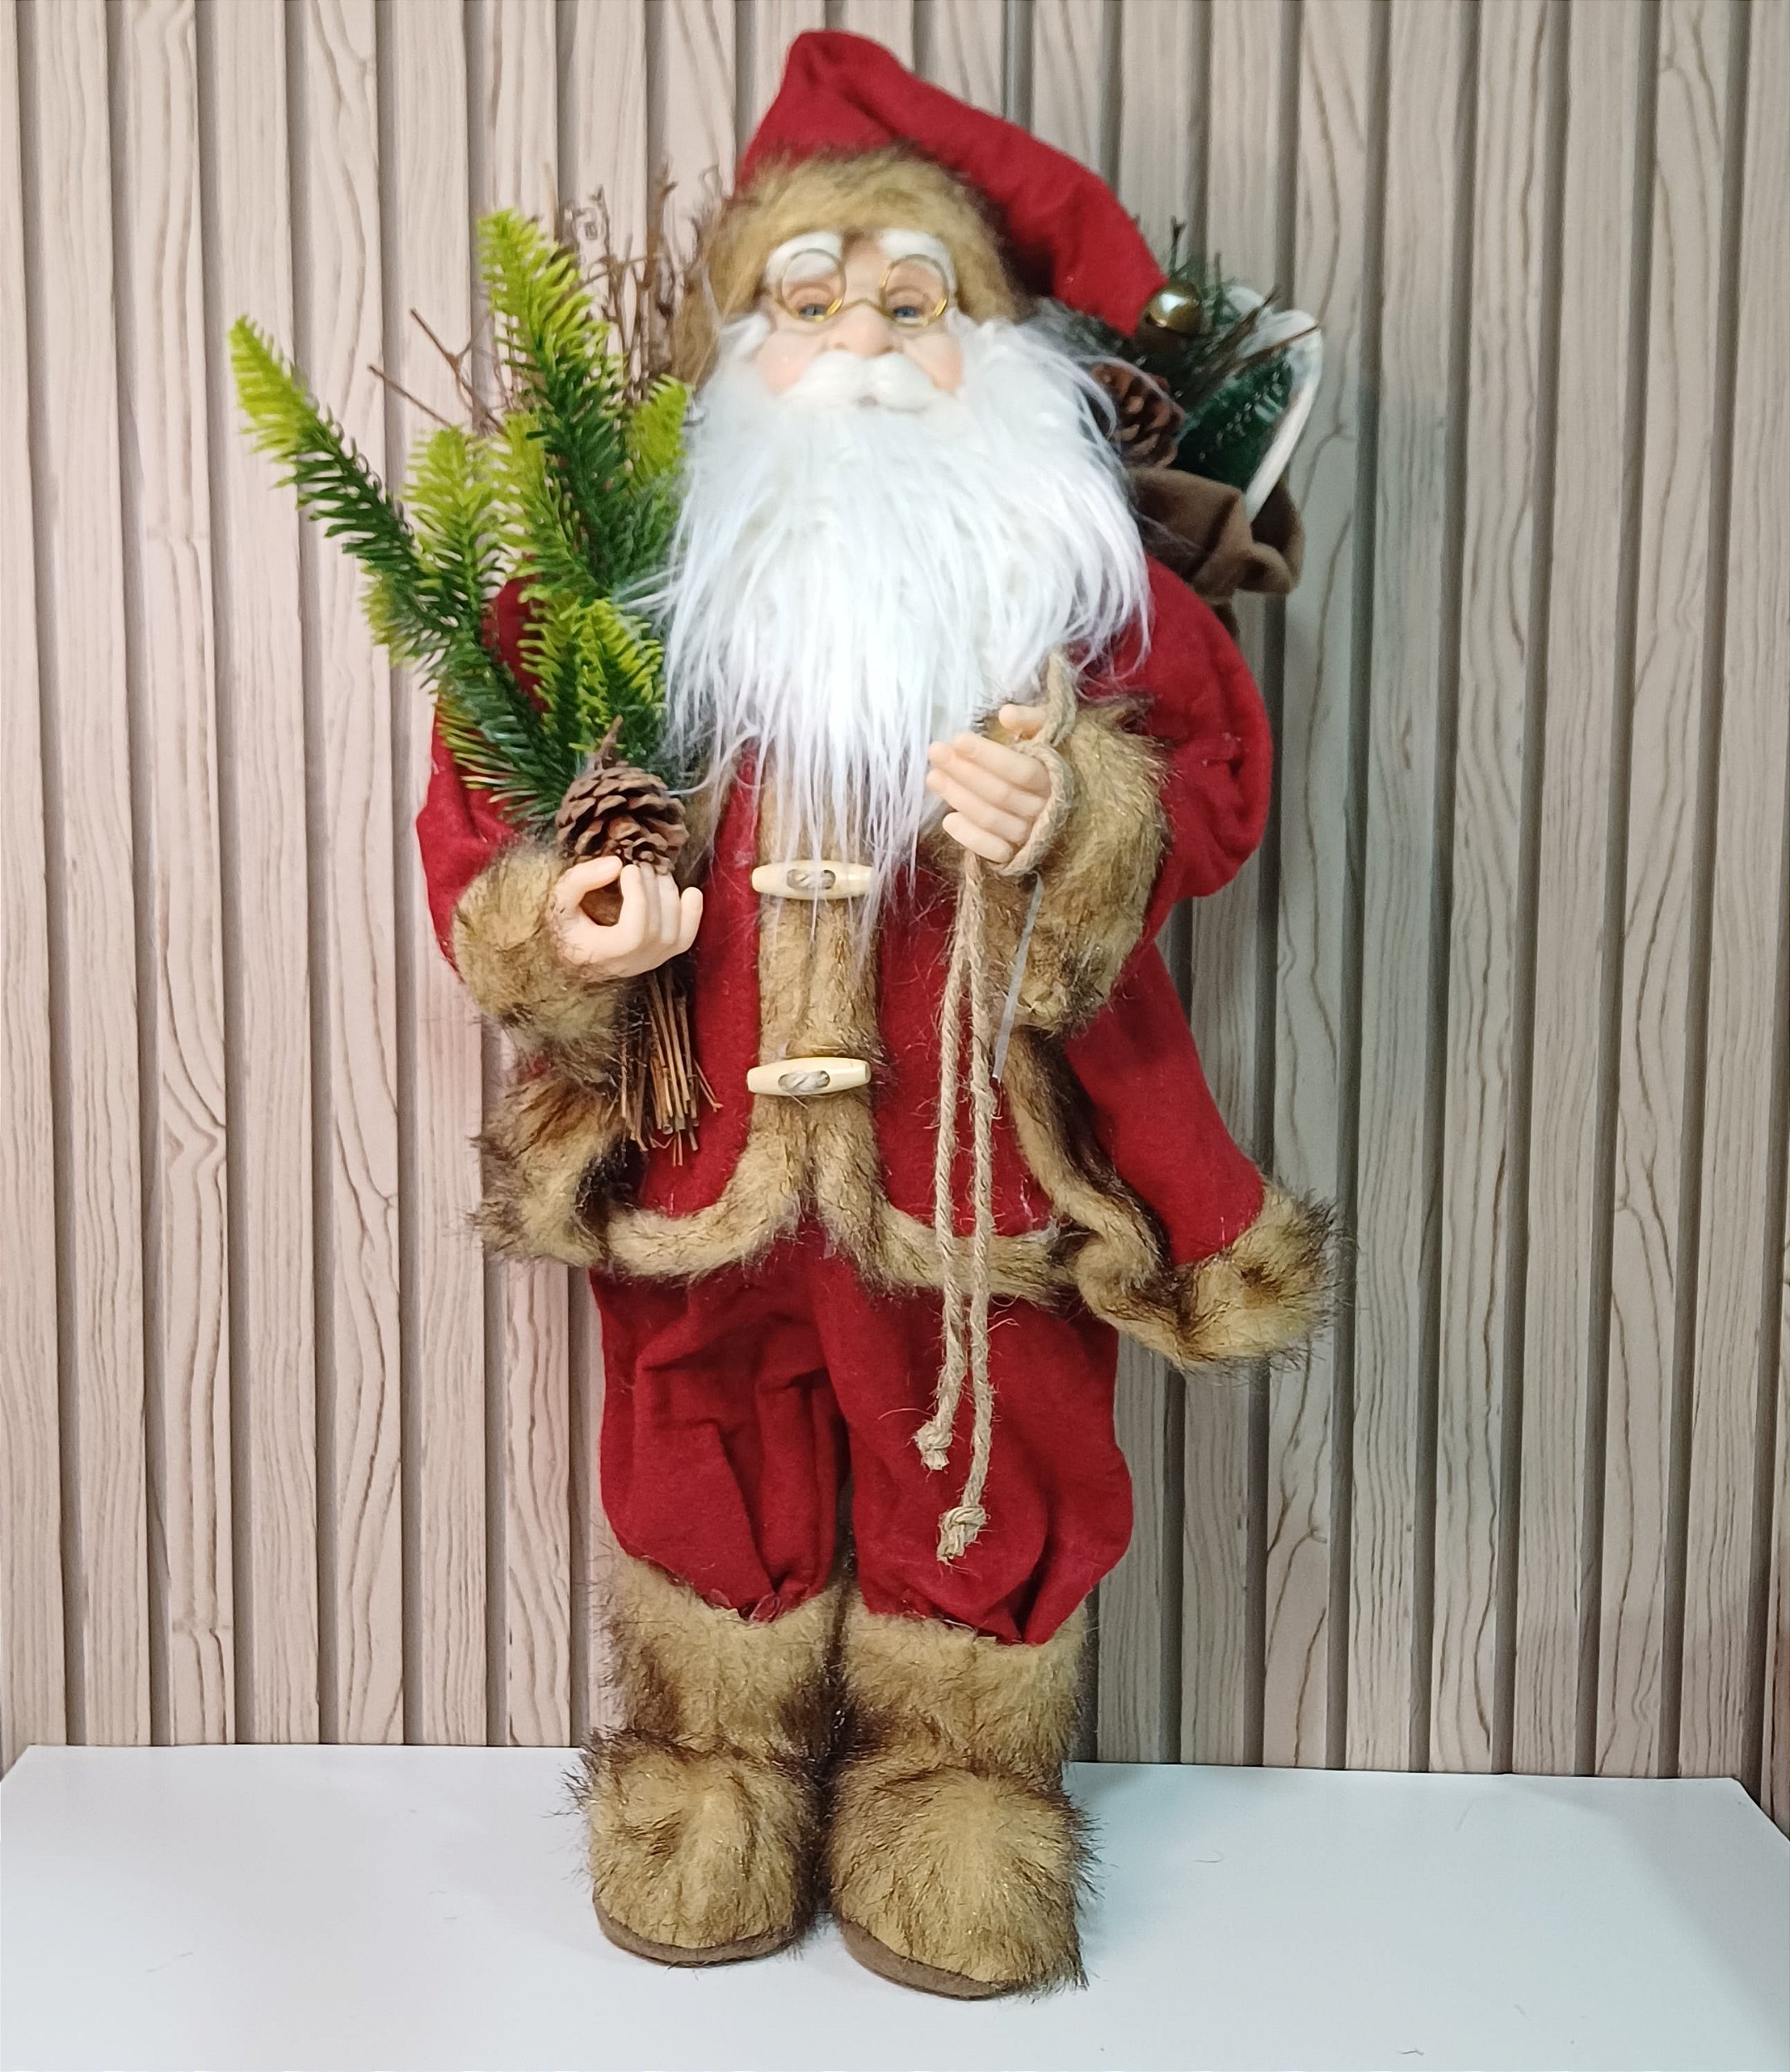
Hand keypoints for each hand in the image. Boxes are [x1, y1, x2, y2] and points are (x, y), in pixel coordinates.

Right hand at [546, 857, 701, 976]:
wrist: (573, 947)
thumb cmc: (565, 923)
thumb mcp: (560, 900)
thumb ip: (580, 880)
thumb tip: (616, 864)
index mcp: (601, 954)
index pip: (634, 934)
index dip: (638, 899)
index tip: (629, 869)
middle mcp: (629, 964)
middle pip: (657, 930)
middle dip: (653, 890)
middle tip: (641, 863)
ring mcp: (649, 962)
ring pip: (675, 934)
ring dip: (670, 896)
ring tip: (655, 872)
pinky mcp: (662, 955)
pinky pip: (686, 939)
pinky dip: (693, 914)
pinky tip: (691, 892)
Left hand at [925, 704, 1051, 866]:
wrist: (1082, 808)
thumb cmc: (1056, 763)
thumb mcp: (1053, 734)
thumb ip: (1034, 720)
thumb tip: (1006, 713)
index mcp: (1056, 780)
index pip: (1020, 770)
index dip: (988, 755)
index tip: (957, 739)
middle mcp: (1045, 811)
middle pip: (1001, 794)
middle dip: (965, 772)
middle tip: (935, 752)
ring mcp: (1032, 837)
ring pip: (992, 819)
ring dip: (960, 798)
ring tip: (933, 777)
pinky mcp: (1019, 857)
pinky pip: (994, 851)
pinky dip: (971, 837)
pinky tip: (948, 819)